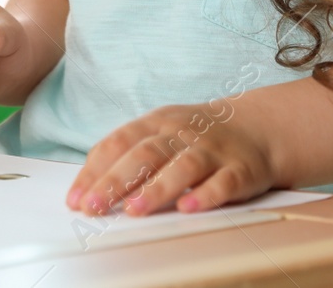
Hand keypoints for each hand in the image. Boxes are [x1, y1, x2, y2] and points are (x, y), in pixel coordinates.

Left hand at [66, 102, 279, 215]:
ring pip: (181, 167)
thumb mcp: (158, 133)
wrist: (255, 128)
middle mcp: (180, 134)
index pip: (117, 143)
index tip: (76, 198)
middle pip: (144, 154)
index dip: (94, 171)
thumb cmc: (194, 137)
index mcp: (154, 123)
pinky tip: (188, 207)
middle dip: (115, 182)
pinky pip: (222, 183)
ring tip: (134, 209)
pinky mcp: (239, 170)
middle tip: (94, 206)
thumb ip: (127, 155)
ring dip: (156, 189)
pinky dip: (205, 195)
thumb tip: (88, 186)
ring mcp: (210, 151)